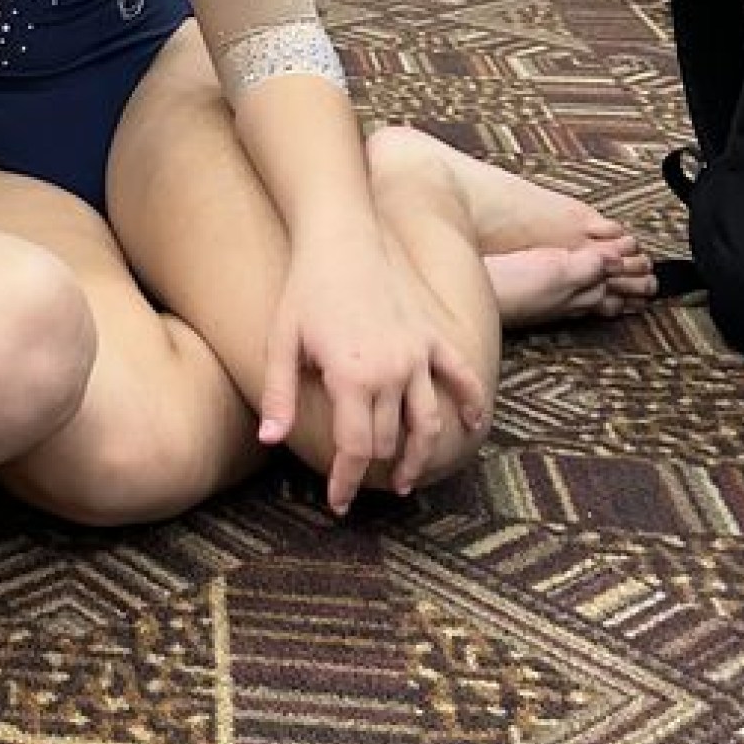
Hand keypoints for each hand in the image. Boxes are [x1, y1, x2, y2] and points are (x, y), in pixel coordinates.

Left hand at [258, 238, 486, 513]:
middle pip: (388, 439)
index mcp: (352, 377)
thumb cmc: (303, 292)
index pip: (355, 448)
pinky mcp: (433, 337)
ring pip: (428, 422)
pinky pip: (461, 376)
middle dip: (372, 467)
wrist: (340, 240)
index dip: (345, 481)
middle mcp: (392, 371)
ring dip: (420, 456)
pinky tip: (474, 426)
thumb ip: (279, 395)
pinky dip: (472, 403)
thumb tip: (269, 441)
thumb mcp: (281, 343)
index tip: (337, 503)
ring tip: (406, 480)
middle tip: (357, 483)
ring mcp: (418, 355)